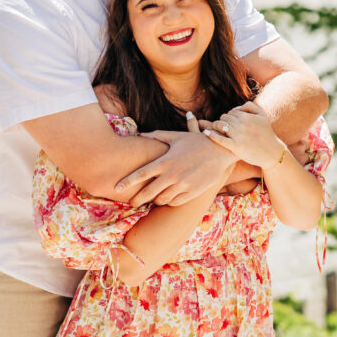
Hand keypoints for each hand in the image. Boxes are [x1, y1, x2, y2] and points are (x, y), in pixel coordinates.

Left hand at [115, 114, 232, 205]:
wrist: (220, 151)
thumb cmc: (197, 141)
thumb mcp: (176, 136)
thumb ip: (156, 136)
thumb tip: (140, 133)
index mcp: (165, 161)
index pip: (141, 174)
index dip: (127, 182)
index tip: (116, 188)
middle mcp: (172, 175)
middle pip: (148, 192)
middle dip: (137, 199)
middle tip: (131, 202)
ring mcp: (182, 185)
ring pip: (161, 200)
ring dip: (155, 200)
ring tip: (153, 198)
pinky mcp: (192, 193)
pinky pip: (175, 202)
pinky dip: (169, 201)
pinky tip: (168, 197)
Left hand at [199, 100, 284, 168]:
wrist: (272, 152)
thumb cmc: (266, 133)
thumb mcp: (262, 116)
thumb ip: (250, 106)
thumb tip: (236, 107)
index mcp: (247, 116)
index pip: (231, 112)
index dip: (229, 116)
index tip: (230, 122)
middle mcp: (242, 125)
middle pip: (224, 118)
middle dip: (223, 121)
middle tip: (224, 127)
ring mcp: (238, 136)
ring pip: (220, 125)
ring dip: (216, 126)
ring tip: (217, 129)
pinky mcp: (235, 147)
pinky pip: (220, 139)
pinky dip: (211, 135)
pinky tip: (206, 133)